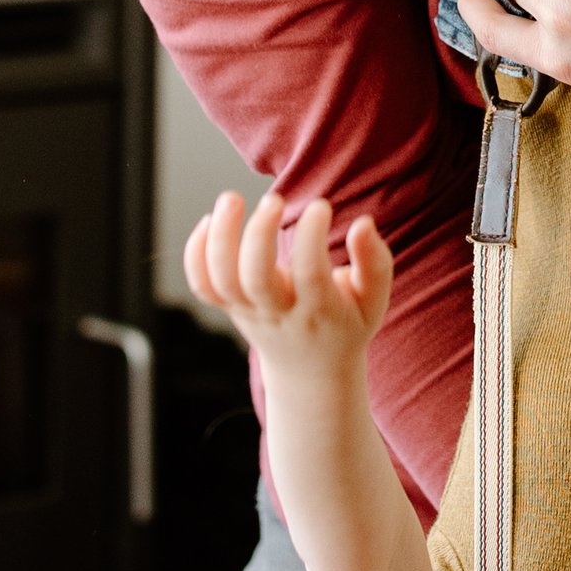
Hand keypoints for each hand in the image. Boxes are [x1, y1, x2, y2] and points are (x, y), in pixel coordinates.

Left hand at [184, 188, 392, 375]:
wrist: (310, 373)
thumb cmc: (345, 326)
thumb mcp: (373, 301)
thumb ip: (375, 262)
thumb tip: (363, 224)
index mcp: (319, 310)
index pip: (310, 273)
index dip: (312, 235)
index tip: (321, 206)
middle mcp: (278, 312)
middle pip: (255, 278)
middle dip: (259, 233)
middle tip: (274, 199)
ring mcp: (249, 311)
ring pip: (221, 280)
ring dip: (220, 237)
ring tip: (232, 197)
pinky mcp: (230, 307)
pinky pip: (202, 285)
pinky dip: (195, 254)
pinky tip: (209, 220)